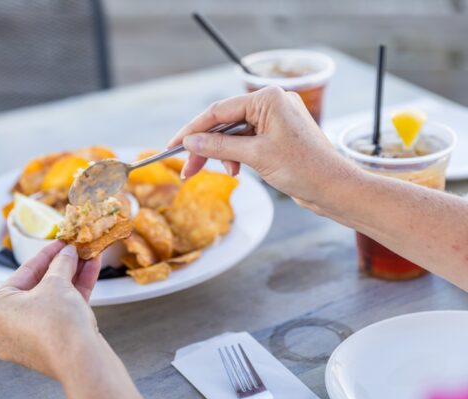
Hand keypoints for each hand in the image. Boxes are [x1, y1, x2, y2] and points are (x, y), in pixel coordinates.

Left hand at [0, 242, 141, 398]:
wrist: (81, 360)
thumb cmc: (58, 322)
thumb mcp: (57, 282)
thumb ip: (61, 263)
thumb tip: (67, 253)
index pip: (23, 274)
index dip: (45, 254)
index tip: (60, 243)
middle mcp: (7, 328)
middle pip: (38, 287)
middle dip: (62, 267)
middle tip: (75, 251)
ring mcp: (29, 339)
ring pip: (52, 300)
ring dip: (72, 278)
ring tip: (88, 258)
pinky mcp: (49, 346)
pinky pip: (60, 314)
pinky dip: (74, 295)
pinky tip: (91, 272)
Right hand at [168, 86, 357, 208]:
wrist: (335, 189)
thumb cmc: (304, 168)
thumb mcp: (255, 156)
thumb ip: (219, 147)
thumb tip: (190, 142)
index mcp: (268, 98)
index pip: (219, 111)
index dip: (193, 130)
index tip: (173, 145)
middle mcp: (272, 104)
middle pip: (225, 123)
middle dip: (206, 146)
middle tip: (187, 168)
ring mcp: (275, 120)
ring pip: (234, 134)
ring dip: (222, 154)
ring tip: (223, 174)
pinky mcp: (277, 136)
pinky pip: (247, 141)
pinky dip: (237, 156)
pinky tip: (237, 170)